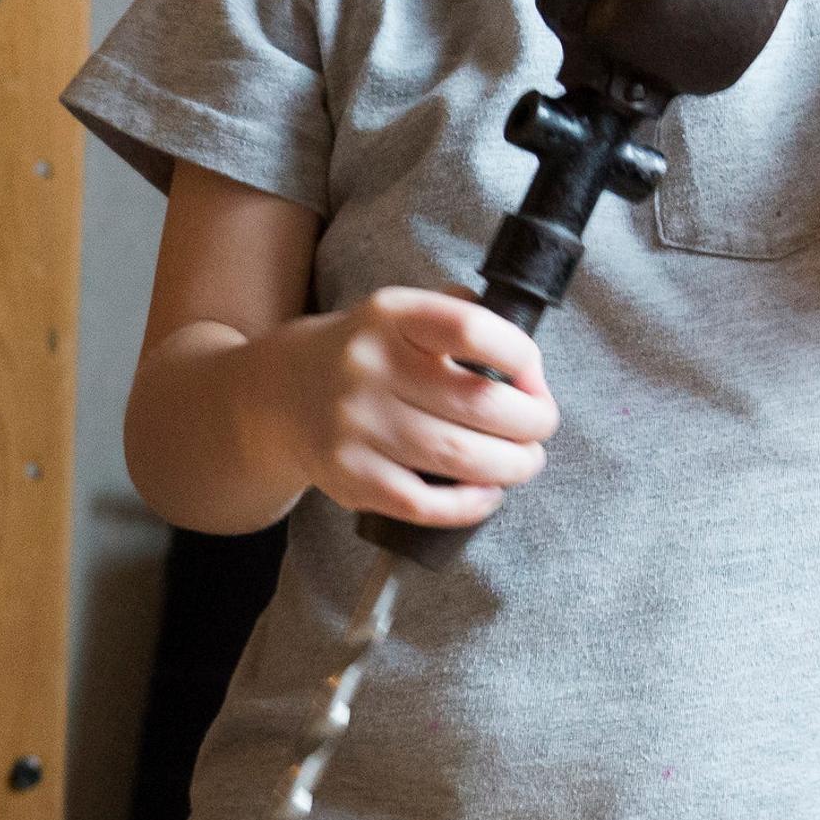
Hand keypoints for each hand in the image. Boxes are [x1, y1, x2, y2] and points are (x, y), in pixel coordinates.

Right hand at [262, 288, 558, 530]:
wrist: (280, 393)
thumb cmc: (365, 356)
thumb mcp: (399, 314)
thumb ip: (459, 316)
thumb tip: (526, 367)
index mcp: (390, 315)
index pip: (472, 328)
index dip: (521, 358)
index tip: (532, 378)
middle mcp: (368, 365)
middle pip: (479, 403)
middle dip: (531, 423)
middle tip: (539, 429)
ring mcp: (355, 424)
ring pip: (460, 457)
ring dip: (513, 466)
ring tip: (524, 463)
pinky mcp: (348, 475)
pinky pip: (424, 502)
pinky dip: (470, 505)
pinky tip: (486, 493)